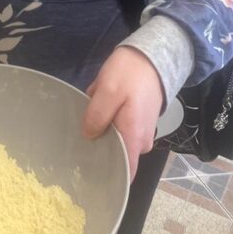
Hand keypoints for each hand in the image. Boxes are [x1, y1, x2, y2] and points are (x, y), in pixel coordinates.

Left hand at [83, 46, 163, 180]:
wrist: (152, 56)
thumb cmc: (129, 74)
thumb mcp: (107, 91)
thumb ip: (97, 116)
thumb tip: (89, 137)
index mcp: (134, 138)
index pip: (125, 173)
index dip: (107, 177)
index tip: (86, 173)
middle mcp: (141, 141)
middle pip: (116, 156)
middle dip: (98, 145)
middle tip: (79, 135)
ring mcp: (142, 132)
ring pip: (116, 140)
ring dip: (102, 129)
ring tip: (89, 115)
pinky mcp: (139, 122)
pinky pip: (120, 128)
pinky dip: (109, 120)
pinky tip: (100, 107)